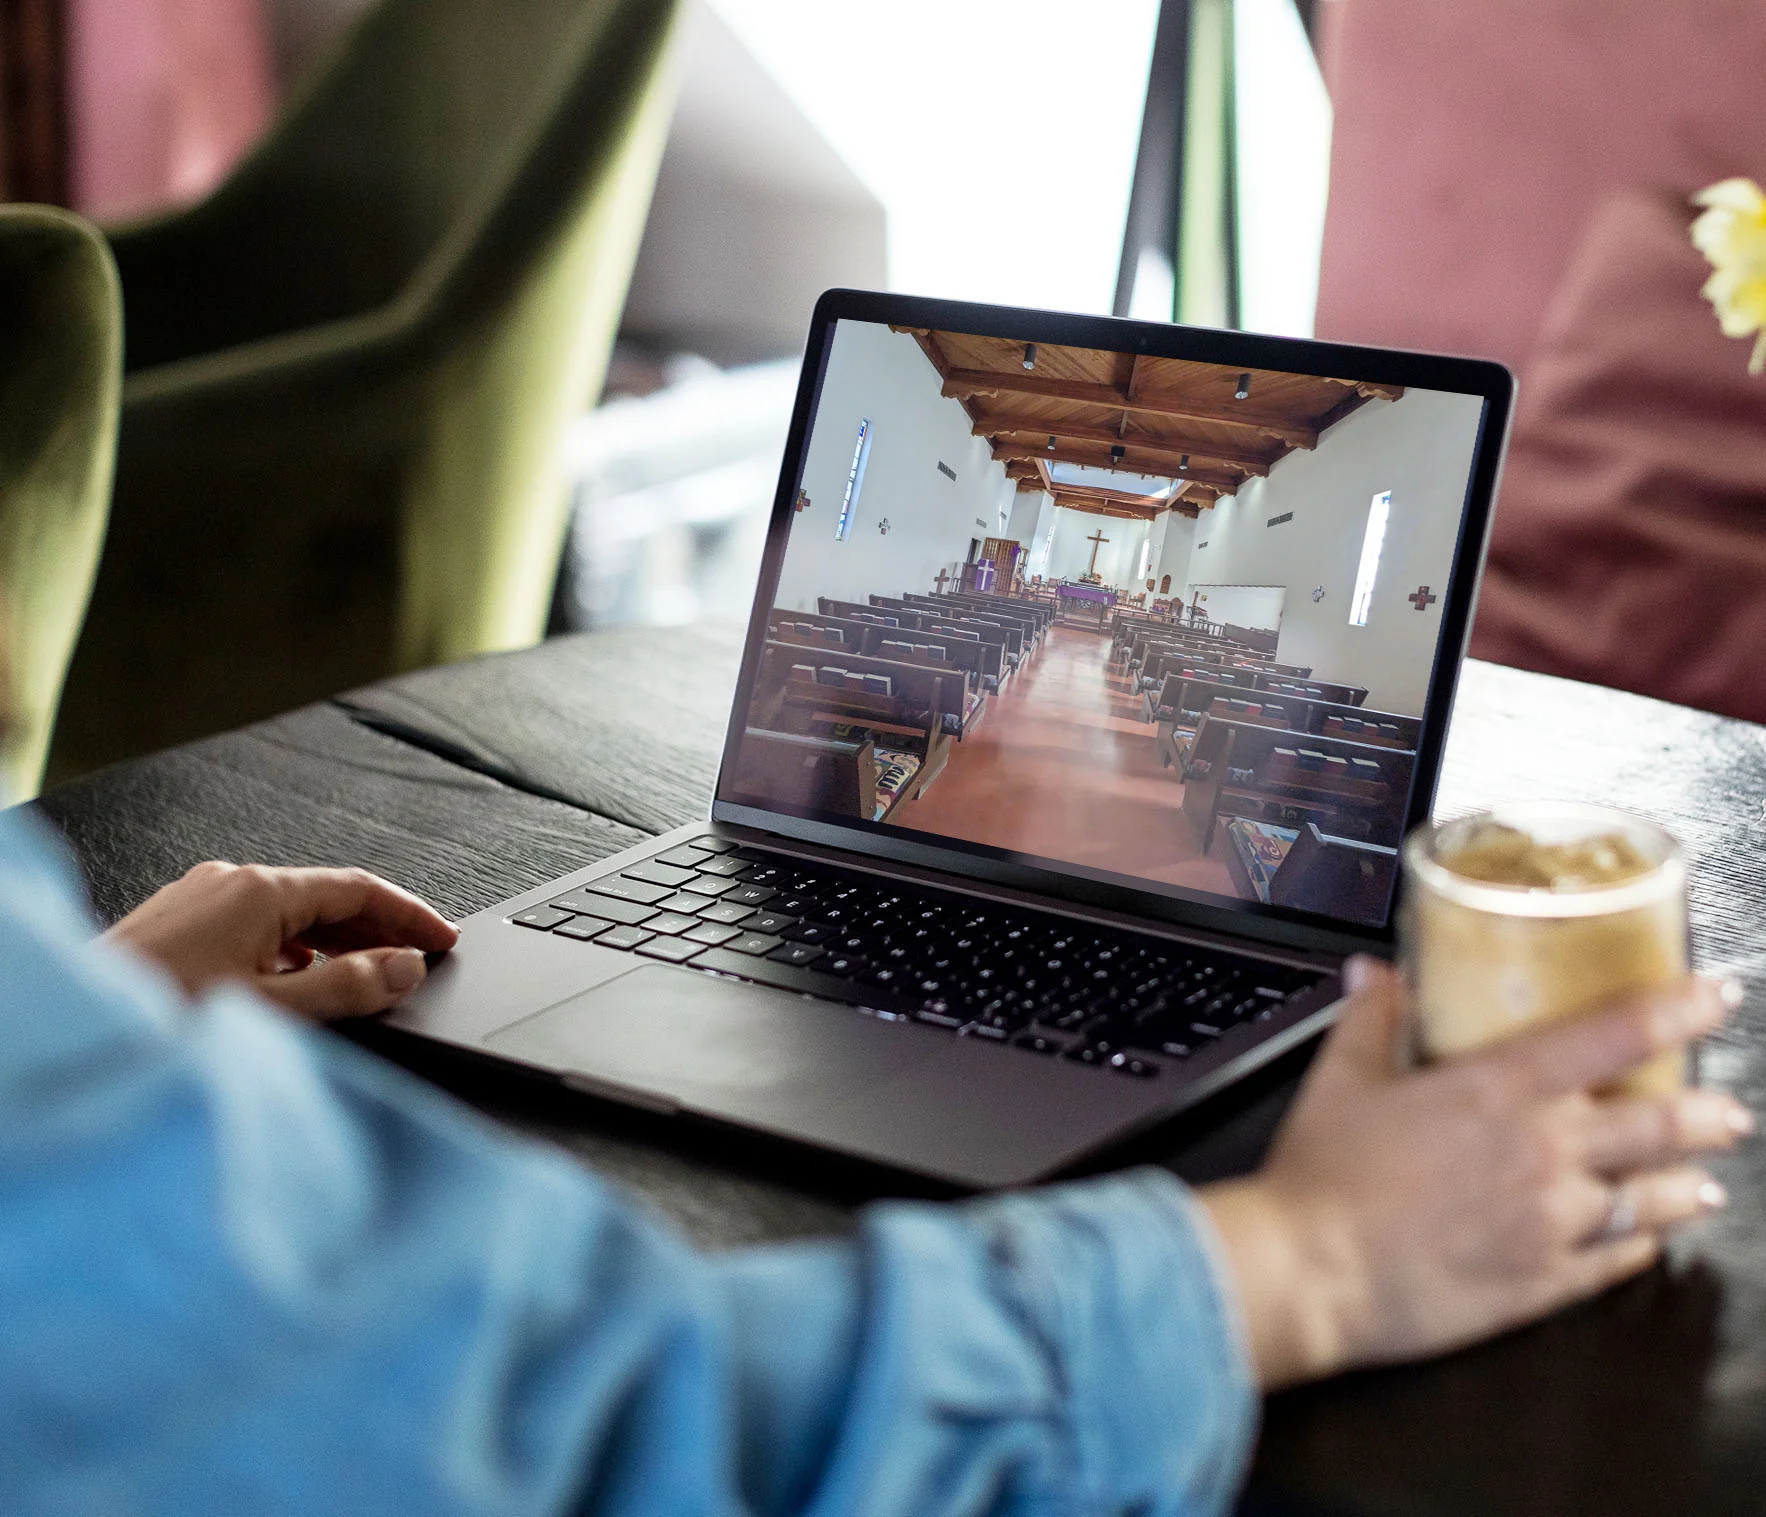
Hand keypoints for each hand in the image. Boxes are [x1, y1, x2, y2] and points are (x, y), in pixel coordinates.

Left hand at [104, 861, 458, 1019]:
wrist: (69, 1029)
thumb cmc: (151, 1021)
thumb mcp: (270, 1011)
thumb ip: (347, 989)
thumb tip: (403, 968)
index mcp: (256, 891)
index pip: (358, 890)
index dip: (410, 916)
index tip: (443, 939)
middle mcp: (227, 883)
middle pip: (325, 900)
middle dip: (376, 934)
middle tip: (417, 965)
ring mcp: (197, 902)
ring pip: (289, 917)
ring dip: (333, 947)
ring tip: (367, 983)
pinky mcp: (175, 928)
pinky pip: (254, 930)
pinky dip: (293, 954)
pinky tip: (297, 989)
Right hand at [1200, 958, 1748, 1389]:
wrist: (1312, 1273)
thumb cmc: (1323, 1177)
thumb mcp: (1339, 1076)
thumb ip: (1372, 1016)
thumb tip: (1376, 973)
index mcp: (1498, 1090)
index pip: (1615, 1035)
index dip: (1678, 1009)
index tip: (1715, 995)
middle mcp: (1542, 1153)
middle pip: (1658, 1124)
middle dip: (1706, 1112)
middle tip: (1727, 1108)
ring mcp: (1551, 1222)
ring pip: (1651, 1199)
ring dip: (1685, 1184)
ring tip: (1704, 1180)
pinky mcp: (1542, 1284)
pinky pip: (1616, 1261)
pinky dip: (1641, 1244)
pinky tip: (1647, 1240)